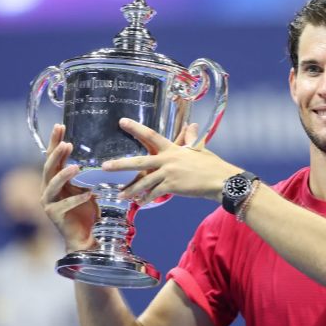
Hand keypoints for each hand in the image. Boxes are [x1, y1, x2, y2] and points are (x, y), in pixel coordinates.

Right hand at [41, 124, 98, 252]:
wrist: (84, 235)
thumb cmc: (84, 210)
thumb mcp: (83, 186)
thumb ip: (79, 173)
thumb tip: (87, 153)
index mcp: (54, 180)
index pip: (52, 157)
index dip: (55, 141)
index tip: (60, 126)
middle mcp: (48, 189)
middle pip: (48, 167)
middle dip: (56, 154)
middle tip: (66, 142)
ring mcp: (48, 203)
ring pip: (52, 185)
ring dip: (64, 175)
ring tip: (76, 167)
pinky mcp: (53, 215)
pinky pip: (64, 205)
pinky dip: (76, 199)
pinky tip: (89, 193)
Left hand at [102, 118, 242, 205]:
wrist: (220, 180)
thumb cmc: (211, 165)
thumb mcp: (200, 150)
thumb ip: (192, 139)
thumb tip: (192, 125)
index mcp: (172, 149)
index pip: (151, 135)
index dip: (136, 128)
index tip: (122, 122)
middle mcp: (168, 159)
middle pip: (139, 161)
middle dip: (120, 164)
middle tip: (104, 166)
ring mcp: (169, 173)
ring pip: (144, 182)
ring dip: (131, 189)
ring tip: (120, 194)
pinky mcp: (172, 186)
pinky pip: (154, 193)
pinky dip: (146, 199)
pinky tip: (139, 203)